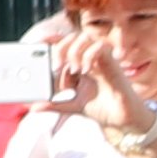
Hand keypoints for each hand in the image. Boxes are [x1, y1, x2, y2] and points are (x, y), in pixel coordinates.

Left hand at [48, 25, 156, 144]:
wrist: (122, 120)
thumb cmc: (101, 108)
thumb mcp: (72, 106)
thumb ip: (54, 104)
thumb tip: (34, 107)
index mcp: (77, 65)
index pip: (63, 45)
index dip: (51, 42)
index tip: (37, 48)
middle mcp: (88, 58)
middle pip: (72, 37)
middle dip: (60, 48)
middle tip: (55, 67)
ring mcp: (100, 59)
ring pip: (86, 38)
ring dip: (74, 50)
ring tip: (73, 69)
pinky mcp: (112, 62)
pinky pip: (101, 47)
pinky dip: (90, 55)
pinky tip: (86, 70)